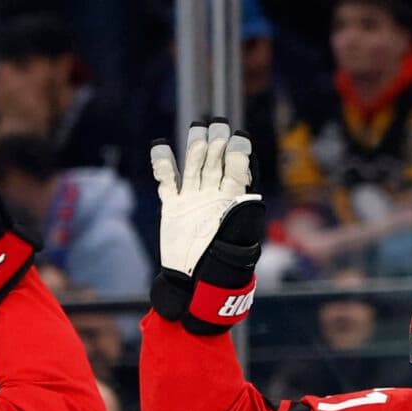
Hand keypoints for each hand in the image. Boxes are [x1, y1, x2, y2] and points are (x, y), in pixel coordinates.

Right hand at [149, 118, 265, 333]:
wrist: (194, 283)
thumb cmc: (220, 265)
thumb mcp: (237, 242)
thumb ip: (243, 218)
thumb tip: (250, 197)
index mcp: (232, 202)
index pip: (236, 171)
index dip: (238, 155)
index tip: (240, 138)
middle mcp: (213, 196)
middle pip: (215, 163)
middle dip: (217, 144)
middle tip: (218, 125)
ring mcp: (192, 199)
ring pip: (194, 167)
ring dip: (195, 149)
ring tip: (198, 129)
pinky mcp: (173, 207)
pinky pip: (168, 183)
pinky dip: (164, 165)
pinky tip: (161, 146)